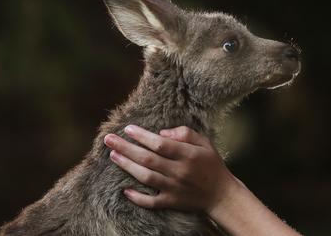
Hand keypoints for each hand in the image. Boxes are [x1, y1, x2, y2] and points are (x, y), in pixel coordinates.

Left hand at [103, 125, 238, 212]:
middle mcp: (180, 171)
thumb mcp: (205, 143)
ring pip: (146, 177)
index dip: (142, 136)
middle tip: (108, 139)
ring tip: (113, 155)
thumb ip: (185, 134)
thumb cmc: (212, 164)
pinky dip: (137, 197)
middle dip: (126, 148)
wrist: (221, 195)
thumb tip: (161, 132)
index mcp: (189, 155)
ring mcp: (174, 188)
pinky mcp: (172, 202)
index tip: (127, 128)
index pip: (160, 144)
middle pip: (148, 159)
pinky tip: (125, 190)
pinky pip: (151, 202)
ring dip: (127, 166)